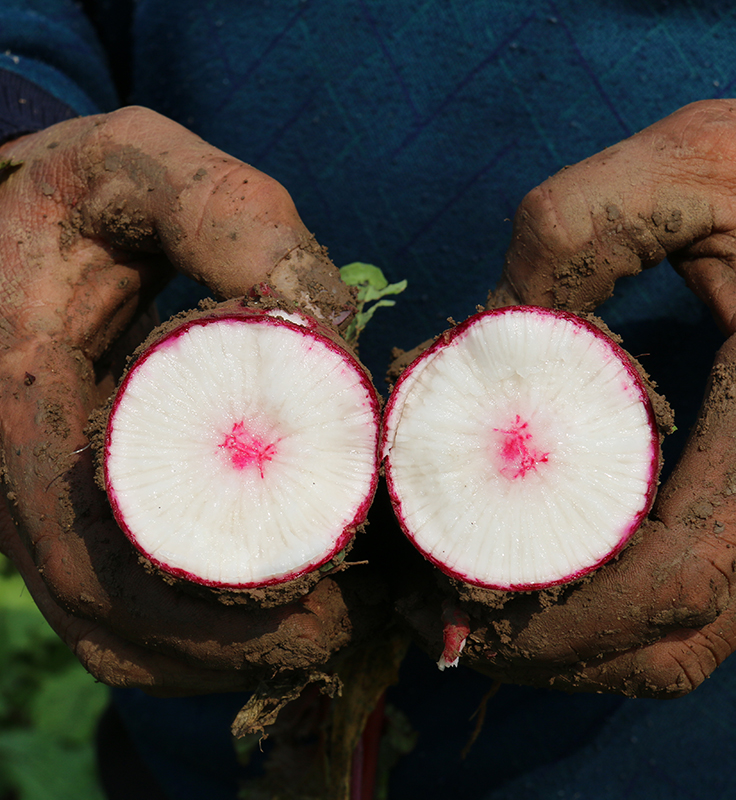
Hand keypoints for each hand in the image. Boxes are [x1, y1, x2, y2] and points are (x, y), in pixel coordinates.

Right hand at [0, 106, 374, 694]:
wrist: (0, 219)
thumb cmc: (79, 190)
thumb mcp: (150, 164)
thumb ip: (235, 221)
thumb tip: (327, 320)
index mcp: (13, 392)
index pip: (97, 546)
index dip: (207, 603)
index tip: (320, 607)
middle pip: (105, 612)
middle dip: (227, 646)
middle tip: (342, 632)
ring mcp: (15, 502)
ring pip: (102, 630)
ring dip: (207, 656)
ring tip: (312, 635)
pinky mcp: (43, 511)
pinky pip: (100, 609)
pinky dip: (178, 638)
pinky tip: (251, 620)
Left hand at [400, 100, 735, 697]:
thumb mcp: (680, 176)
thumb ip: (566, 248)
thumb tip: (476, 351)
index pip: (685, 572)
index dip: (572, 624)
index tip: (464, 621)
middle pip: (689, 638)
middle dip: (565, 656)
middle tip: (458, 636)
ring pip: (704, 638)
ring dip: (593, 652)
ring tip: (493, 624)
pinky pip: (710, 599)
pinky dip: (625, 617)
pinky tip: (550, 584)